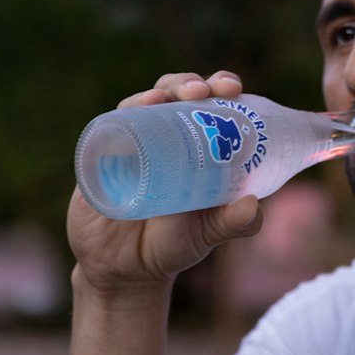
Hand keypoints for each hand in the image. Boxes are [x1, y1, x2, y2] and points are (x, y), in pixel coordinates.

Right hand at [67, 71, 263, 293]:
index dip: (220, 85)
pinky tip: (134, 109)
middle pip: (176, 94)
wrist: (124, 271)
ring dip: (157, 92)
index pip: (209, 102)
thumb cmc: (172, 245)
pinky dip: (124, 113)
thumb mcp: (206, 233)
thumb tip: (253, 207)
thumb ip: (233, 223)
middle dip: (190, 83)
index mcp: (195, 144)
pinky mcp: (101, 157)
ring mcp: (130, 143)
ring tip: (166, 96)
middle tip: (204, 92)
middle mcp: (162, 136)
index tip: (233, 88)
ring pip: (143, 102)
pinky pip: (110, 126)